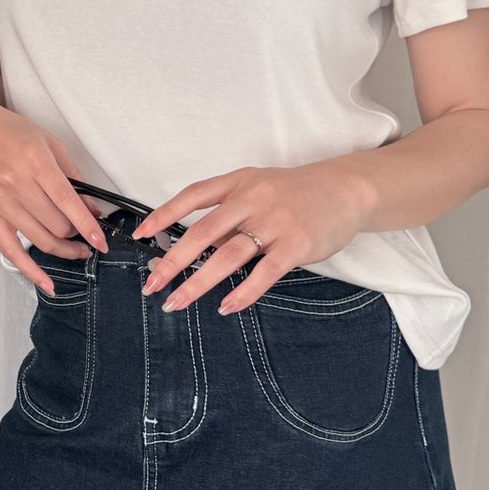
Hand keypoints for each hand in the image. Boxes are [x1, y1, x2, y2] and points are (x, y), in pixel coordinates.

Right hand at [0, 103, 108, 294]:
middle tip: (86, 232)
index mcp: (35, 163)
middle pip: (56, 225)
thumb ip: (73, 177)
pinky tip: (47, 284)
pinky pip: (11, 251)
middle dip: (77, 233)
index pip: (67, 203)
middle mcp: (16, 185)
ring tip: (77, 250)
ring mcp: (0, 203)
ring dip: (64, 250)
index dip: (88, 227)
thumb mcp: (50, 144)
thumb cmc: (11, 132)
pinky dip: (30, 271)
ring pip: (40, 240)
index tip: (102, 242)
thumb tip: (92, 208)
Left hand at [130, 160, 370, 313]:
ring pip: (227, 256)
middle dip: (172, 261)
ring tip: (176, 302)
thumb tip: (197, 246)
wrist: (347, 189)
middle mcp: (253, 200)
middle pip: (203, 233)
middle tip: (152, 283)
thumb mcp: (260, 189)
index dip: (164, 214)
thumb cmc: (299, 193)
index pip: (193, 196)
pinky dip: (242, 293)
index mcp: (239, 182)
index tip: (141, 235)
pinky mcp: (296, 245)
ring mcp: (274, 222)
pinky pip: (263, 273)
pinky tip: (226, 307)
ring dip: (197, 283)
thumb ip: (231, 215)